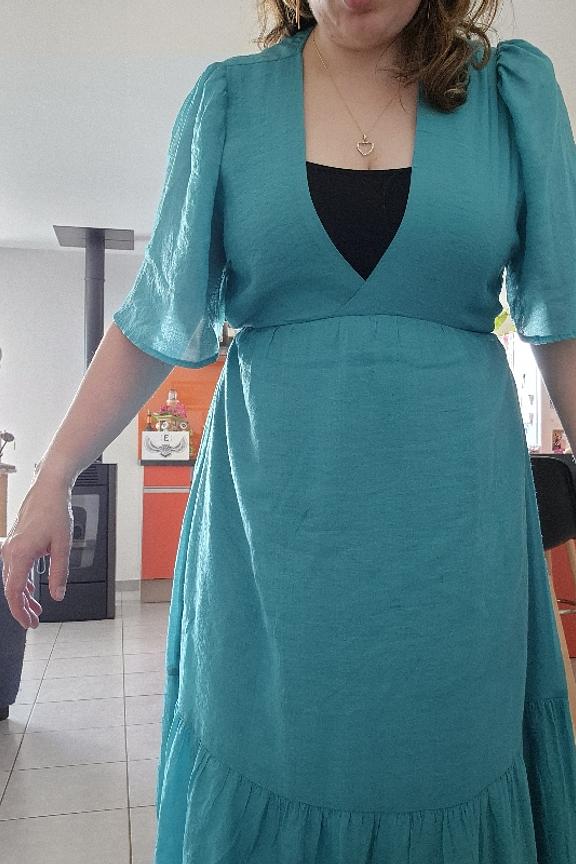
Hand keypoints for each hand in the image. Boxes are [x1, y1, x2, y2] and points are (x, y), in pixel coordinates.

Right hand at [1, 474, 73, 628]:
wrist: (49, 488)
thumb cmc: (56, 511)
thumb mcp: (63, 545)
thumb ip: (60, 573)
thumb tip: (58, 595)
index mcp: (20, 554)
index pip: (15, 592)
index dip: (20, 611)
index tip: (29, 623)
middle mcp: (10, 551)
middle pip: (12, 588)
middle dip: (22, 608)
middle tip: (34, 622)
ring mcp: (10, 546)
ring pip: (13, 579)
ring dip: (24, 596)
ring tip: (36, 610)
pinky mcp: (15, 543)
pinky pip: (15, 569)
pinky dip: (23, 582)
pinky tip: (32, 591)